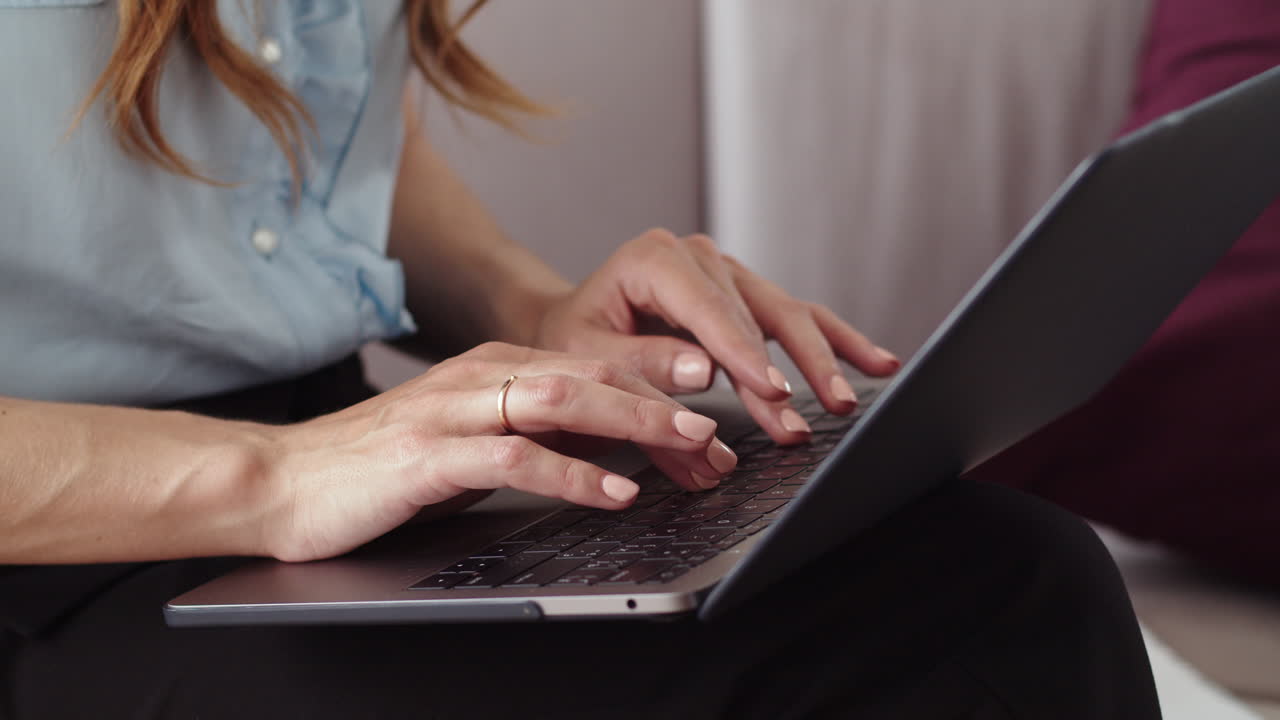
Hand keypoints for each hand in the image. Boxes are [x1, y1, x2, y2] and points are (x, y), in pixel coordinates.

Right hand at [259, 342, 736, 561]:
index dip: (658, 380)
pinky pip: (513, 458)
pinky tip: (613, 491)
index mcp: (495, 368)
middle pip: (590, 371)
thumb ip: (538, 434)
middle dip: (664, 391)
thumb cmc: (382, 467)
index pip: (593, 363)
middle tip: (725, 412)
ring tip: (688, 440)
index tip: (715, 400)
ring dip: (634, 420)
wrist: (283, 480)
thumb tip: (616, 445)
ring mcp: (453, 411)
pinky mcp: (428, 455)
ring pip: (561, 401)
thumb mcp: (474, 441)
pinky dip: (571, 474)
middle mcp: (480, 377)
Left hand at [534, 229, 900, 444]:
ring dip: (820, 361)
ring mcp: (727, 273)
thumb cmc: (573, 341)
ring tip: (847, 402)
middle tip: (814, 413)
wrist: (570, 326)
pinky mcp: (746, 296)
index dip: (744, 354)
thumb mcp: (588, 355)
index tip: (774, 393)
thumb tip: (704, 372)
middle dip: (789, 369)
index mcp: (654, 259)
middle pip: (758, 312)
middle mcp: (698, 255)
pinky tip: (876, 363)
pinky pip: (798, 317)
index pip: (709, 309)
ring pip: (786, 314)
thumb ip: (642, 363)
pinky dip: (835, 343)